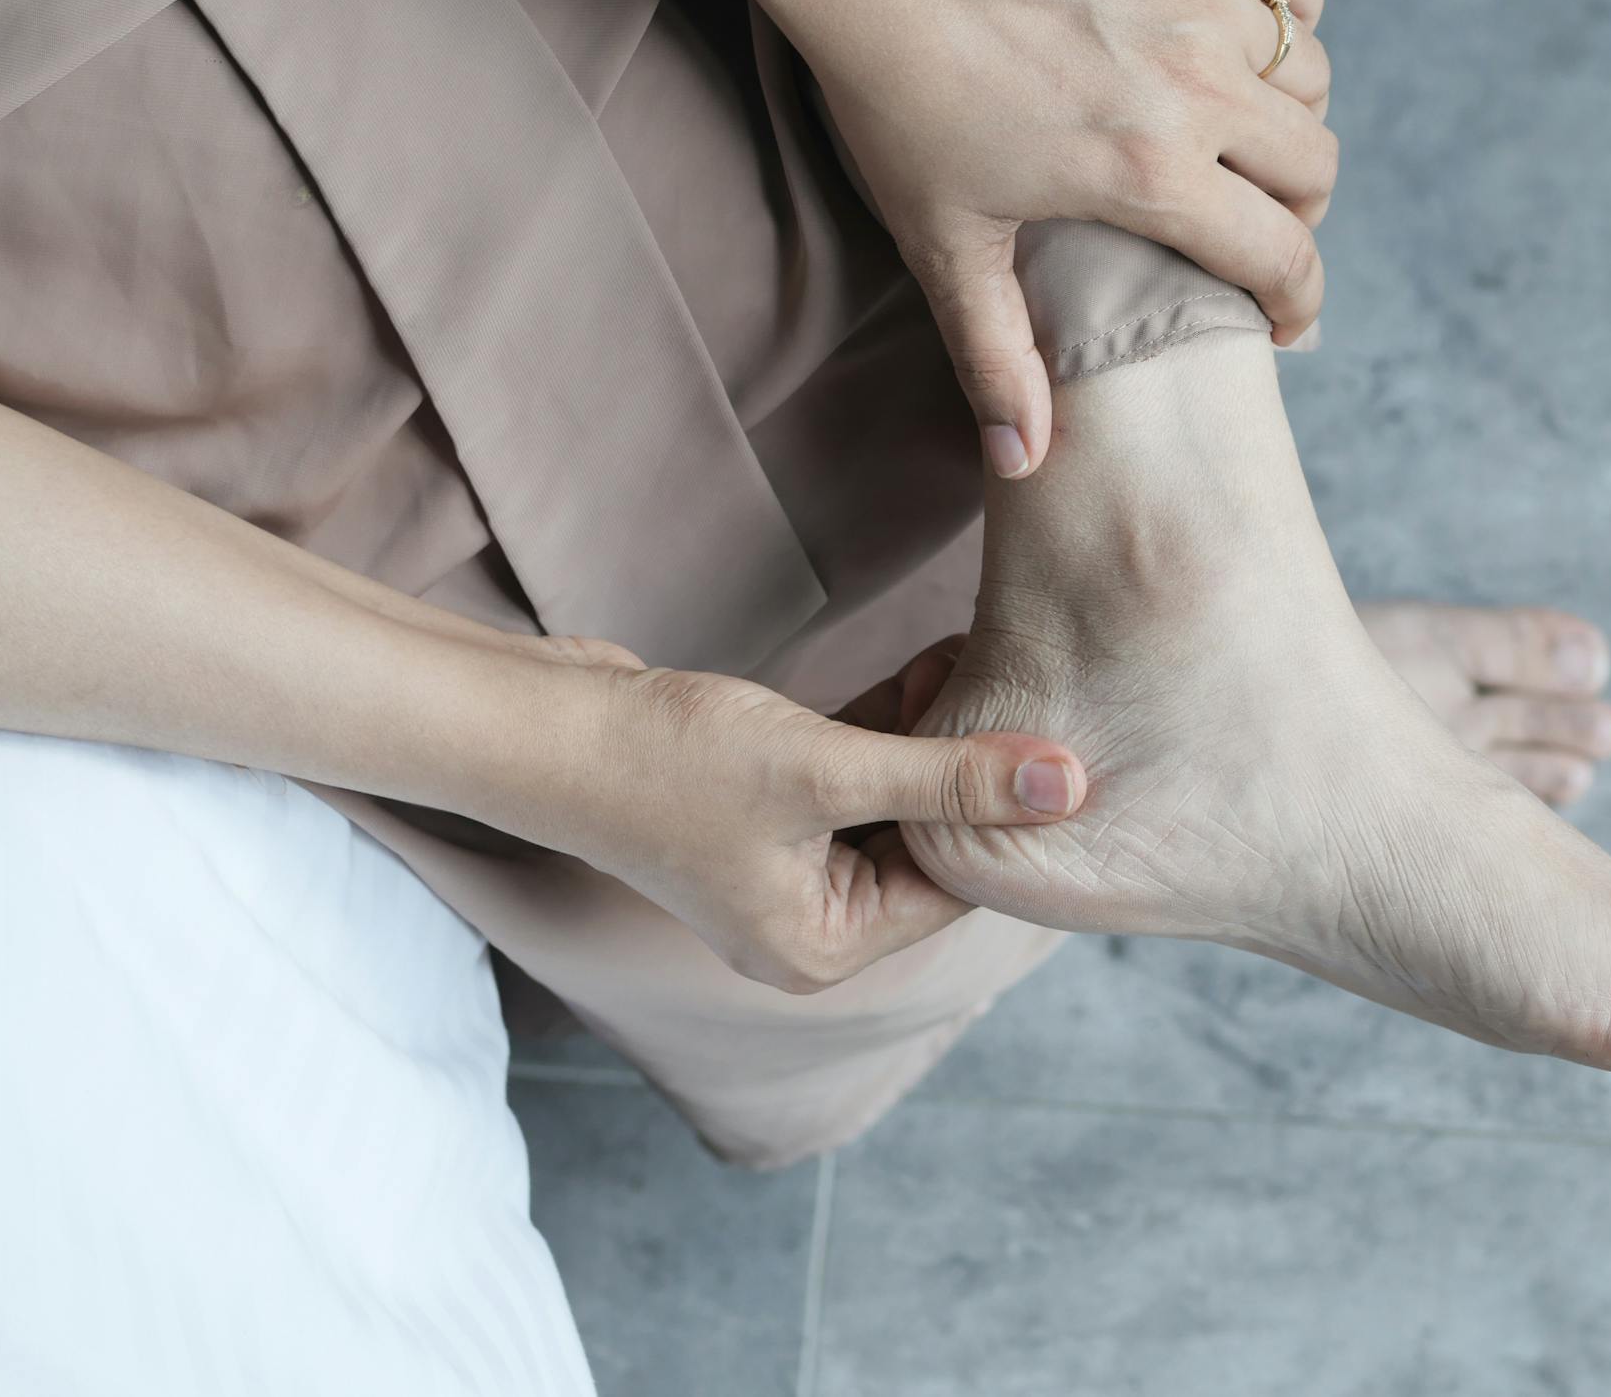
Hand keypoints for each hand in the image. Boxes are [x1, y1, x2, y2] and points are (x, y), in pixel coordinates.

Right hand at [483, 633, 1087, 993]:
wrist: (539, 726)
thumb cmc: (667, 764)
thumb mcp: (826, 768)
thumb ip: (950, 776)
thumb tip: (1071, 787)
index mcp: (823, 948)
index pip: (954, 884)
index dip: (1004, 811)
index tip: (1054, 735)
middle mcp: (805, 923)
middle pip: (927, 845)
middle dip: (967, 767)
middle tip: (1014, 685)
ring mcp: (781, 868)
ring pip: (893, 803)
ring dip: (931, 736)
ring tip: (973, 662)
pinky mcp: (763, 809)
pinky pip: (852, 776)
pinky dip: (886, 728)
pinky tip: (927, 667)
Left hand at [761, 0, 1338, 477]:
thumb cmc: (893, 90)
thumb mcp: (942, 240)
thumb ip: (995, 355)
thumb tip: (1025, 464)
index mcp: (1151, 175)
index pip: (1284, 255)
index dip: (1300, 301)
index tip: (1285, 318)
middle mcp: (1196, 83)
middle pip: (1315, 165)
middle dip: (1297, 211)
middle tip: (1253, 222)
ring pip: (1306, 72)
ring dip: (1285, 112)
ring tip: (1239, 131)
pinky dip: (1288, 10)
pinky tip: (1243, 33)